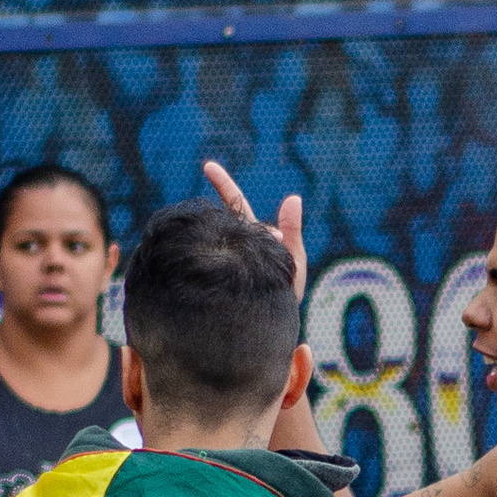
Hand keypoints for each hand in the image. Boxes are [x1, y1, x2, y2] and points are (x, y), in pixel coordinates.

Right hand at [201, 157, 307, 300]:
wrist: (268, 330)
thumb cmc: (284, 298)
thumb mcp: (292, 262)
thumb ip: (293, 232)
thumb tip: (294, 197)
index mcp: (251, 235)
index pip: (236, 204)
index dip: (223, 184)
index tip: (208, 166)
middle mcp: (233, 242)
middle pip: (220, 214)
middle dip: (212, 196)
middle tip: (204, 172)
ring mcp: (220, 256)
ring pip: (215, 233)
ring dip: (215, 228)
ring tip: (223, 236)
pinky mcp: (208, 274)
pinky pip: (205, 256)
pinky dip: (205, 251)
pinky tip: (202, 255)